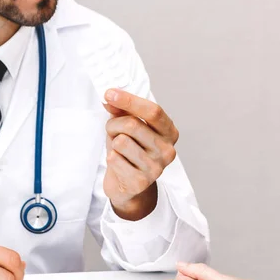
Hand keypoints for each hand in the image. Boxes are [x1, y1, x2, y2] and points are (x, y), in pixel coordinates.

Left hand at [103, 89, 178, 220]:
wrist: (128, 186)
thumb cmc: (129, 151)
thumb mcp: (127, 127)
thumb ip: (121, 110)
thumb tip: (110, 98)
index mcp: (169, 132)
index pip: (153, 111)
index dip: (130, 100)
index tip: (110, 93)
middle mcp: (167, 150)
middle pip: (133, 125)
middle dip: (115, 124)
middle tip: (112, 129)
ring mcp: (156, 168)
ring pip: (121, 142)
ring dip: (112, 142)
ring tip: (117, 149)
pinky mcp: (141, 182)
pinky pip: (114, 159)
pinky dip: (111, 158)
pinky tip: (119, 164)